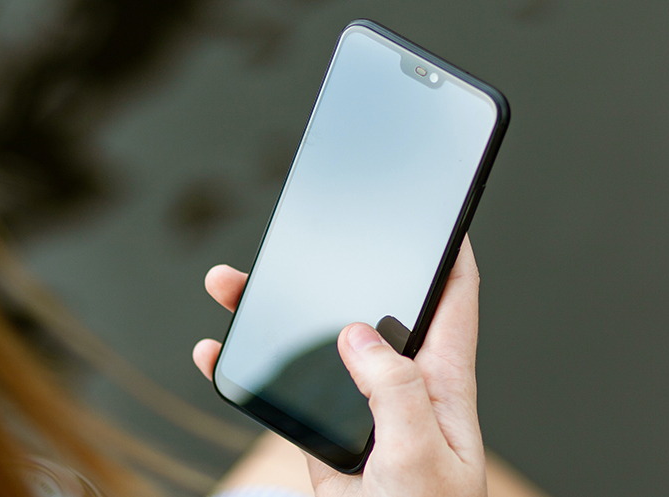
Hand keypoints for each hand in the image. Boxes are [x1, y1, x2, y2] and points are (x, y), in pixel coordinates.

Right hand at [193, 236, 485, 496]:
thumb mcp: (422, 456)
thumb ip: (395, 390)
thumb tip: (357, 332)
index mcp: (444, 385)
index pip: (454, 299)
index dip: (447, 250)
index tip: (432, 207)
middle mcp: (404, 390)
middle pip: (368, 309)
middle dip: (338, 267)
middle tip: (302, 232)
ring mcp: (361, 414)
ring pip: (316, 347)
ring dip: (276, 315)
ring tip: (229, 283)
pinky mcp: (325, 443)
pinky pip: (283, 396)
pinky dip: (246, 373)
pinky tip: (214, 352)